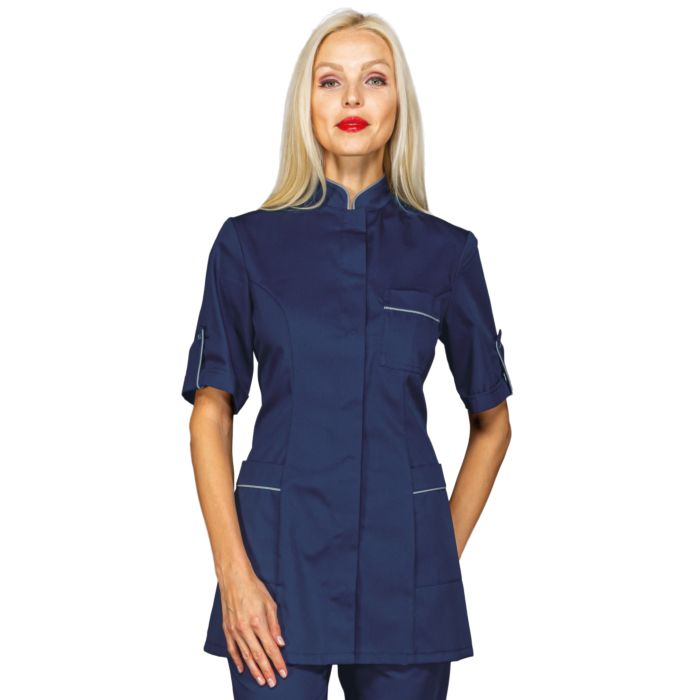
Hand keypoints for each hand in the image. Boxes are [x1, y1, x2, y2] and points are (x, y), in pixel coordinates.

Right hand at [219, 569, 287, 686]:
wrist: (234, 579)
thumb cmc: (254, 588)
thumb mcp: (270, 603)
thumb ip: (275, 624)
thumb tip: (280, 642)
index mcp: (258, 622)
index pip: (270, 648)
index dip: (277, 661)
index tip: (283, 672)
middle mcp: (245, 629)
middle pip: (258, 655)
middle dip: (266, 670)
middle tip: (272, 682)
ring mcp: (235, 630)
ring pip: (245, 655)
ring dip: (253, 669)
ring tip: (260, 680)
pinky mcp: (227, 628)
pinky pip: (232, 648)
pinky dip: (237, 660)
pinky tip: (242, 669)